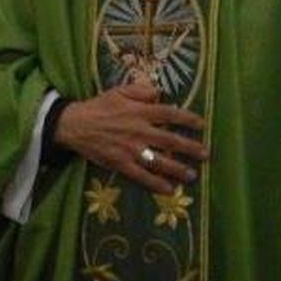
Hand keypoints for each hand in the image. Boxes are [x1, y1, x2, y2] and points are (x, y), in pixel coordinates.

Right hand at [54, 82, 208, 193]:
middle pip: (170, 140)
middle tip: (205, 154)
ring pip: (160, 161)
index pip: (170, 114)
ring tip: (192, 175)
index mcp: (140, 111)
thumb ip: (141, 91)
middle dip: (190, 148)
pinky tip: (169, 190)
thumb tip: (159, 94)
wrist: (75, 124)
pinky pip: (142, 176)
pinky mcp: (121, 163)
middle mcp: (139, 130)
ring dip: (178, 169)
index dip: (188, 119)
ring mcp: (131, 149)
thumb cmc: (99, 106)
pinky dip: (156, 184)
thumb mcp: (119, 90)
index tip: (202, 125)